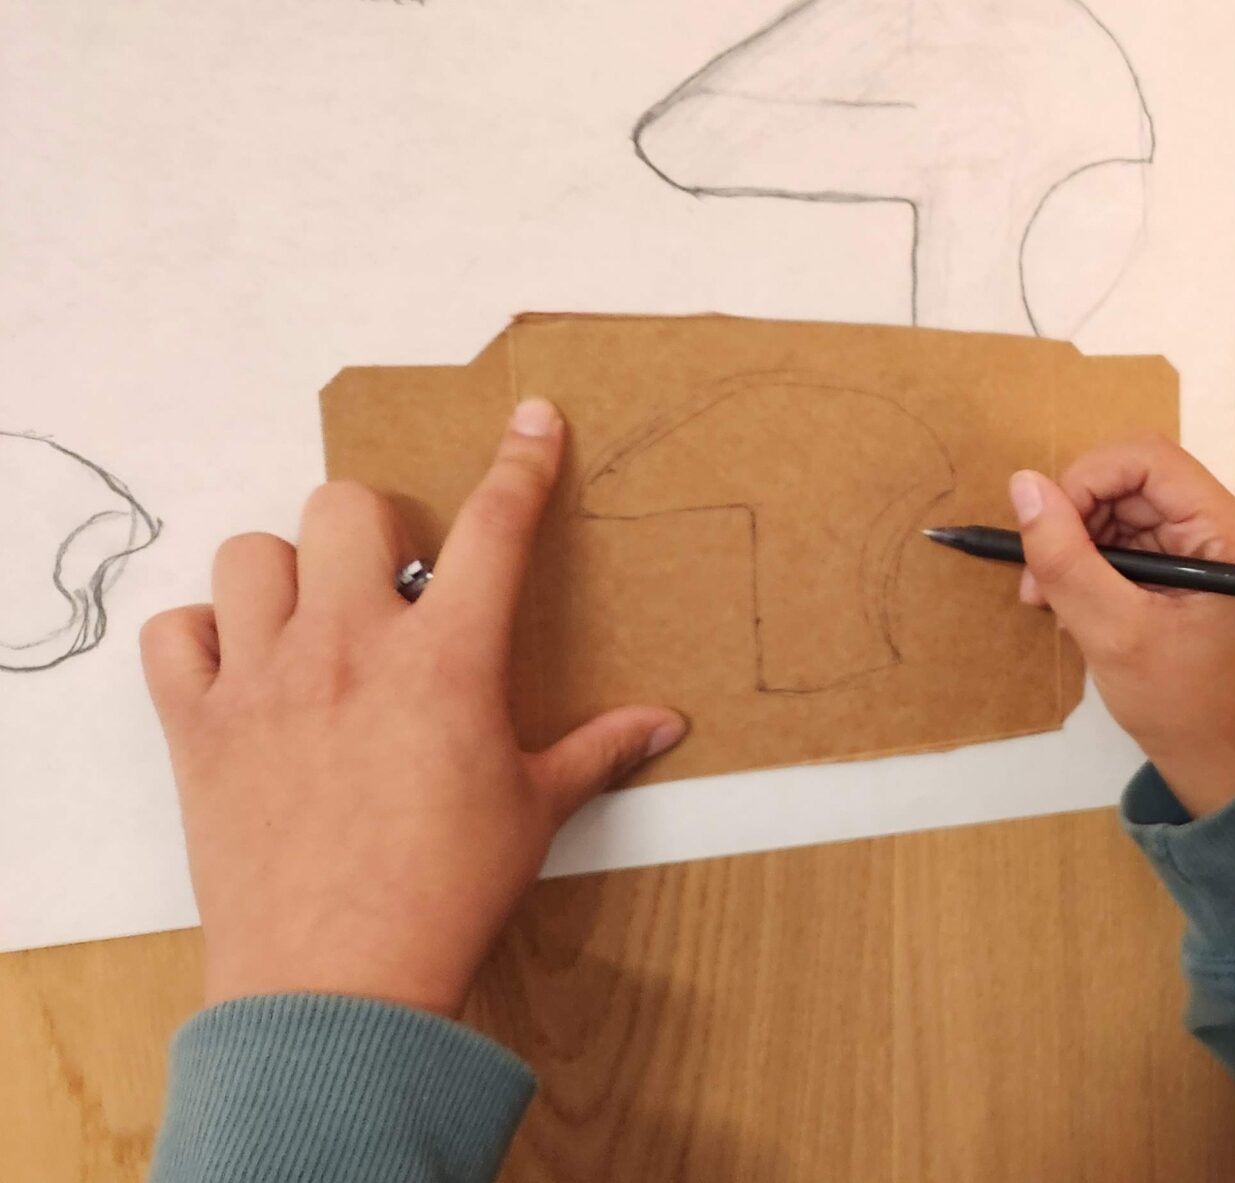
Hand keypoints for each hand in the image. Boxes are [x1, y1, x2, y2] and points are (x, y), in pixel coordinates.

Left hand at [140, 400, 686, 1017]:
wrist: (338, 982)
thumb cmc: (446, 894)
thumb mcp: (534, 813)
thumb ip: (597, 752)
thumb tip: (664, 725)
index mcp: (447, 661)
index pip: (494, 527)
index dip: (521, 463)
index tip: (530, 420)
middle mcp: (349, 650)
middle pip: (344, 506)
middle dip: (374, 526)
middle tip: (390, 580)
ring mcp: (266, 682)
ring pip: (249, 553)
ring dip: (283, 572)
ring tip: (311, 618)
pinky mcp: (201, 728)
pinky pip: (173, 634)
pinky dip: (200, 637)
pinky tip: (239, 666)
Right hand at [1012, 435, 1234, 816]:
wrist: (1211, 748)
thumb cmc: (1178, 702)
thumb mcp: (1111, 632)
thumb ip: (1065, 558)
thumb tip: (1023, 485)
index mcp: (1228, 532)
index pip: (1147, 459)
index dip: (1085, 480)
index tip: (1046, 528)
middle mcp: (1224, 521)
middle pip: (1129, 477)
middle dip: (1074, 518)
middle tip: (1039, 578)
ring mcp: (1204, 537)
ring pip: (1119, 503)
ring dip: (1075, 543)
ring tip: (1053, 600)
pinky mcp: (1184, 555)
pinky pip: (1124, 531)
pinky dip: (1089, 559)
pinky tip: (1075, 602)